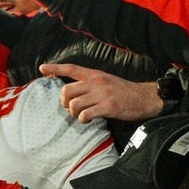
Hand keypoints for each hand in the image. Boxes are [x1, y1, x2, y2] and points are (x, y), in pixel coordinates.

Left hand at [39, 63, 163, 124]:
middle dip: (64, 102)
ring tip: (83, 115)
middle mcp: (97, 82)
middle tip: (72, 108)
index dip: (55, 68)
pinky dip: (83, 120)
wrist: (146, 98)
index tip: (42, 68)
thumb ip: (90, 84)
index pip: (71, 69)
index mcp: (95, 75)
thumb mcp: (106, 81)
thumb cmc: (124, 92)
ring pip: (73, 104)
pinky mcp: (108, 107)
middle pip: (66, 91)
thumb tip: (71, 94)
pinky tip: (90, 120)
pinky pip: (84, 115)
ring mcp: (102, 94)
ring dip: (74, 113)